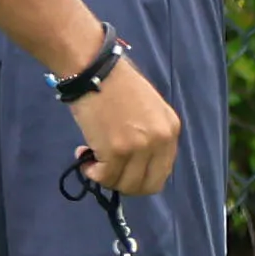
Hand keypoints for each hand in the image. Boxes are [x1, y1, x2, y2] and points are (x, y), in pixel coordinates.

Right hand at [62, 43, 186, 198]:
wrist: (94, 70)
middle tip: (107, 171)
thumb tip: (135, 160)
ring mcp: (139, 147)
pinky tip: (84, 155)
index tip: (123, 170)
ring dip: (105, 177)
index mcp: (170, 130)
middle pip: (146, 185)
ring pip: (125, 184)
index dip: (140, 177)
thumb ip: (149, 135)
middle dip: (124, 184)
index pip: (162, 172)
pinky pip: (104, 176)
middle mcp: (160, 141)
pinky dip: (92, 172)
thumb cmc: (115, 84)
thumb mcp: (147, 109)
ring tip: (91, 160)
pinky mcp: (116, 151)